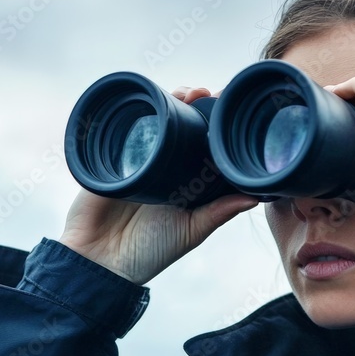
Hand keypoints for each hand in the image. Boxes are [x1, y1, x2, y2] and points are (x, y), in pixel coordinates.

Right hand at [59, 86, 258, 284]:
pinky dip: (137, 112)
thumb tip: (255, 197)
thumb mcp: (191, 231)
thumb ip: (218, 213)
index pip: (203, 145)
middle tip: (207, 94)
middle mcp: (163, 166)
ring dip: (169, 100)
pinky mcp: (109, 158)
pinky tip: (152, 99)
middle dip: (195, 104)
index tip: (229, 109)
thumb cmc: (149, 253)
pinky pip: (123, 128)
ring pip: (154, 120)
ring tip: (187, 93)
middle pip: (180, 124)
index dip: (215, 126)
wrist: (99, 263)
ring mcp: (136, 159)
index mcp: (185, 181)